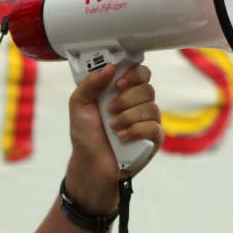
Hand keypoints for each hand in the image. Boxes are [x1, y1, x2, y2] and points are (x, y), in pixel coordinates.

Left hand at [65, 64, 162, 211]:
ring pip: (151, 107)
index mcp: (122, 92)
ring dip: (128, 117)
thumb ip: (90, 84)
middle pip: (147, 88)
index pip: (140, 73)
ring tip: (113, 127)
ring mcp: (148, 121)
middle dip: (126, 99)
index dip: (133, 74)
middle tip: (110, 110)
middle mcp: (138, 104)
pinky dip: (135, 131)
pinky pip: (153, 127)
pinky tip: (122, 137)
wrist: (90, 164)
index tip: (118, 84)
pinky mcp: (153, 138)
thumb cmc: (86, 135)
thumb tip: (109, 68)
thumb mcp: (79, 105)